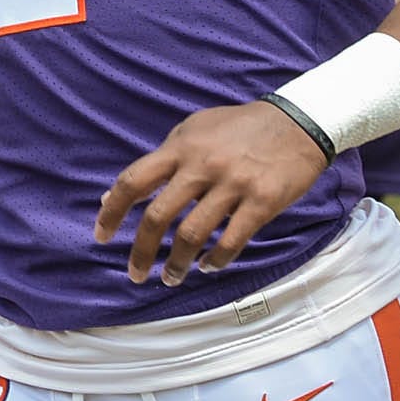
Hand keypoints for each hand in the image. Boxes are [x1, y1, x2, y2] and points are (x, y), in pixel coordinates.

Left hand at [93, 100, 327, 285]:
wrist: (296, 122)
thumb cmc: (237, 128)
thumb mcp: (191, 132)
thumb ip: (156, 162)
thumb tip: (111, 196)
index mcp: (179, 148)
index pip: (133, 181)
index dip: (112, 211)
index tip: (102, 236)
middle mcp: (201, 166)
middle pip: (158, 216)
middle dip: (141, 251)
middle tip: (134, 273)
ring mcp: (233, 184)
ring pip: (193, 235)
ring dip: (177, 264)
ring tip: (170, 278)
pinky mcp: (262, 202)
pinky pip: (232, 241)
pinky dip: (216, 260)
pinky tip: (208, 266)